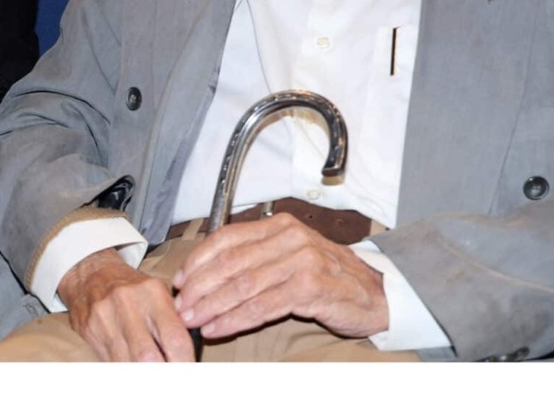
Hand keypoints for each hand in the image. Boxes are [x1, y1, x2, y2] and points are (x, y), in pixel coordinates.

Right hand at [56, 248, 194, 361]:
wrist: (93, 273)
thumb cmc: (133, 288)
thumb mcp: (158, 295)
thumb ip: (174, 322)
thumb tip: (189, 359)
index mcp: (152, 293)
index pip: (175, 339)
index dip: (185, 364)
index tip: (189, 372)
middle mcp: (127, 304)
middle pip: (147, 358)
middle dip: (162, 374)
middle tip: (172, 378)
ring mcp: (105, 318)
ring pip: (127, 364)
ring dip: (143, 374)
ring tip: (153, 372)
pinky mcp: (90, 332)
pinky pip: (111, 362)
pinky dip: (126, 369)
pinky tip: (134, 366)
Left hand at [171, 213, 388, 339]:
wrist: (374, 293)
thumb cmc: (327, 276)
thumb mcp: (290, 255)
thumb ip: (255, 257)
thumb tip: (206, 274)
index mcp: (278, 226)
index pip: (226, 238)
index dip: (198, 260)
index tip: (179, 280)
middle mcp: (288, 238)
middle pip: (230, 262)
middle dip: (199, 287)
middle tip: (179, 305)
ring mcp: (300, 261)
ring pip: (243, 285)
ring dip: (211, 306)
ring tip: (191, 319)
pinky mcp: (309, 287)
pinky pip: (262, 306)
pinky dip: (235, 319)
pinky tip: (218, 328)